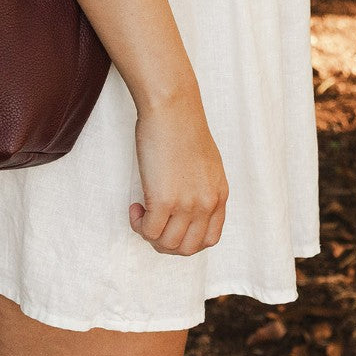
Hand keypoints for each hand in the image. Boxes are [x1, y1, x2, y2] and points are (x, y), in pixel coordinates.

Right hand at [129, 97, 227, 255]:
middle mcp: (206, 204)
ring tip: (142, 214)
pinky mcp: (163, 200)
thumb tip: (185, 203)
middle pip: (188, 248)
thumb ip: (202, 187)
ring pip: (168, 244)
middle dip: (167, 243)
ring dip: (150, 235)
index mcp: (219, 194)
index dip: (186, 240)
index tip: (171, 226)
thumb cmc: (183, 125)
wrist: (172, 107)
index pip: (209, 239)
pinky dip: (139, 225)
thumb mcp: (206, 162)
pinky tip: (136, 207)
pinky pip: (149, 232)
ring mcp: (186, 204)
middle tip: (152, 224)